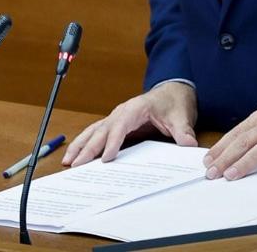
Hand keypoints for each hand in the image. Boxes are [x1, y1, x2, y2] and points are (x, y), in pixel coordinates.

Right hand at [62, 82, 197, 166]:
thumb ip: (183, 131)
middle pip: (101, 130)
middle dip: (88, 147)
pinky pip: (97, 133)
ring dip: (80, 146)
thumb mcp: (181, 116)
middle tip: (76, 164)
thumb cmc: (173, 102)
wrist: (172, 91)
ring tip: (68, 161)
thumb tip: (188, 144)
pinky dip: (85, 144)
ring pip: (94, 131)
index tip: (107, 158)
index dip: (113, 142)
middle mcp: (121, 112)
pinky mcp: (116, 124)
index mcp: (135, 108)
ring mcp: (117, 118)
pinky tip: (77, 155)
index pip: (120, 126)